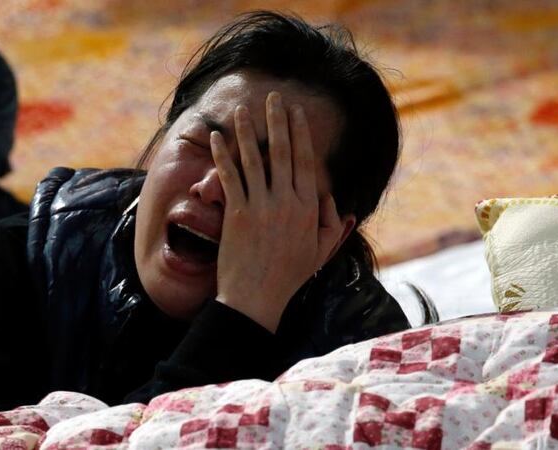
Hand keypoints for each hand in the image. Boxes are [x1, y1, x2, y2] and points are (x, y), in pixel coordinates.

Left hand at [210, 92, 345, 332]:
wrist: (256, 298)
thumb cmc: (288, 276)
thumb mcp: (320, 253)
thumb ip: (333, 226)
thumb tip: (341, 205)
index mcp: (308, 207)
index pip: (306, 161)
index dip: (301, 133)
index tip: (296, 113)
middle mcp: (286, 201)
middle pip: (283, 152)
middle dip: (279, 121)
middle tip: (275, 97)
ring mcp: (260, 206)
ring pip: (255, 159)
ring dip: (249, 130)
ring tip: (244, 109)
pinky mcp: (236, 213)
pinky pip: (229, 177)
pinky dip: (222, 155)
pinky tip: (216, 137)